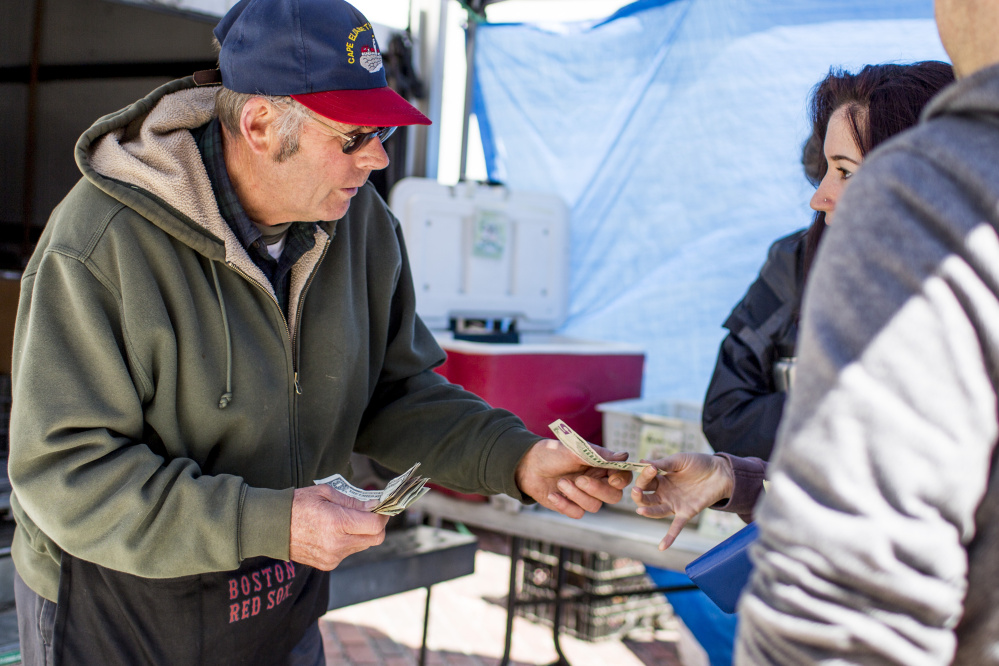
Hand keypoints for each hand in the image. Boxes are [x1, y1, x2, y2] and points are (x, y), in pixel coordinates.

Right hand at [289, 484, 389, 569]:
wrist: (272, 527)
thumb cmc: (298, 504)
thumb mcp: (326, 493)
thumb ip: (353, 501)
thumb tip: (374, 505)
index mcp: (337, 523)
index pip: (375, 525)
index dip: (383, 515)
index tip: (381, 507)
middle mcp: (337, 544)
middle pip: (375, 539)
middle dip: (377, 526)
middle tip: (370, 513)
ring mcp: (332, 557)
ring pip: (362, 546)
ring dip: (362, 533)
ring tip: (347, 520)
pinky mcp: (327, 564)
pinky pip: (348, 552)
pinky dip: (348, 542)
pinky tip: (334, 532)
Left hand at [514, 438, 632, 518]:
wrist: (525, 465)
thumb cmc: (551, 453)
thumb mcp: (574, 450)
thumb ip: (599, 455)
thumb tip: (624, 456)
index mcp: (600, 466)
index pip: (622, 476)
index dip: (622, 480)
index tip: (613, 478)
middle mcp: (595, 482)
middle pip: (613, 496)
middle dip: (597, 490)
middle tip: (579, 480)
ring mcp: (583, 496)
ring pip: (594, 506)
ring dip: (576, 496)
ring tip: (561, 482)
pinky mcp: (570, 506)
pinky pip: (577, 514)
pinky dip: (565, 505)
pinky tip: (553, 494)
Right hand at [632, 453, 733, 549]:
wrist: (721, 472)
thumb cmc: (699, 463)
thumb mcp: (680, 460)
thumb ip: (663, 463)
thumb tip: (642, 462)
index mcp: (661, 480)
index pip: (645, 481)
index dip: (644, 476)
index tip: (650, 468)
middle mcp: (665, 494)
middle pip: (645, 498)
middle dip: (639, 495)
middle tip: (637, 489)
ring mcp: (675, 504)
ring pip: (656, 511)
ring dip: (647, 512)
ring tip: (640, 510)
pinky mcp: (687, 513)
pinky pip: (676, 527)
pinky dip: (669, 537)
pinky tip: (662, 547)